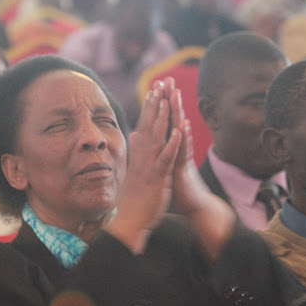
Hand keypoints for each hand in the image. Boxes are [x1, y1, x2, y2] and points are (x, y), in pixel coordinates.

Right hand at [106, 81, 181, 253]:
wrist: (128, 220)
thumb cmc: (132, 197)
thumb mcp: (134, 171)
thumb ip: (136, 152)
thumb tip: (135, 137)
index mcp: (139, 155)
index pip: (144, 126)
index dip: (149, 108)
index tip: (153, 90)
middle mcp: (142, 157)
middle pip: (148, 126)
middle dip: (155, 105)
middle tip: (159, 85)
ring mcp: (149, 167)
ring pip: (156, 139)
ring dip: (162, 119)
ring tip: (167, 100)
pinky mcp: (157, 178)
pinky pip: (166, 159)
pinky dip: (172, 145)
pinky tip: (178, 132)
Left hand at [166, 77, 235, 260]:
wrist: (194, 206)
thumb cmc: (179, 187)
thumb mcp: (164, 167)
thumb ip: (157, 152)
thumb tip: (148, 139)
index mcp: (169, 147)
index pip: (163, 122)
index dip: (159, 105)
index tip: (154, 87)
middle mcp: (177, 148)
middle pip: (172, 120)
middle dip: (169, 100)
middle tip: (167, 80)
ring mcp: (182, 156)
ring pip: (180, 131)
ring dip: (177, 113)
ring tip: (175, 94)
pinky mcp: (184, 168)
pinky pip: (184, 151)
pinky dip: (183, 138)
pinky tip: (182, 125)